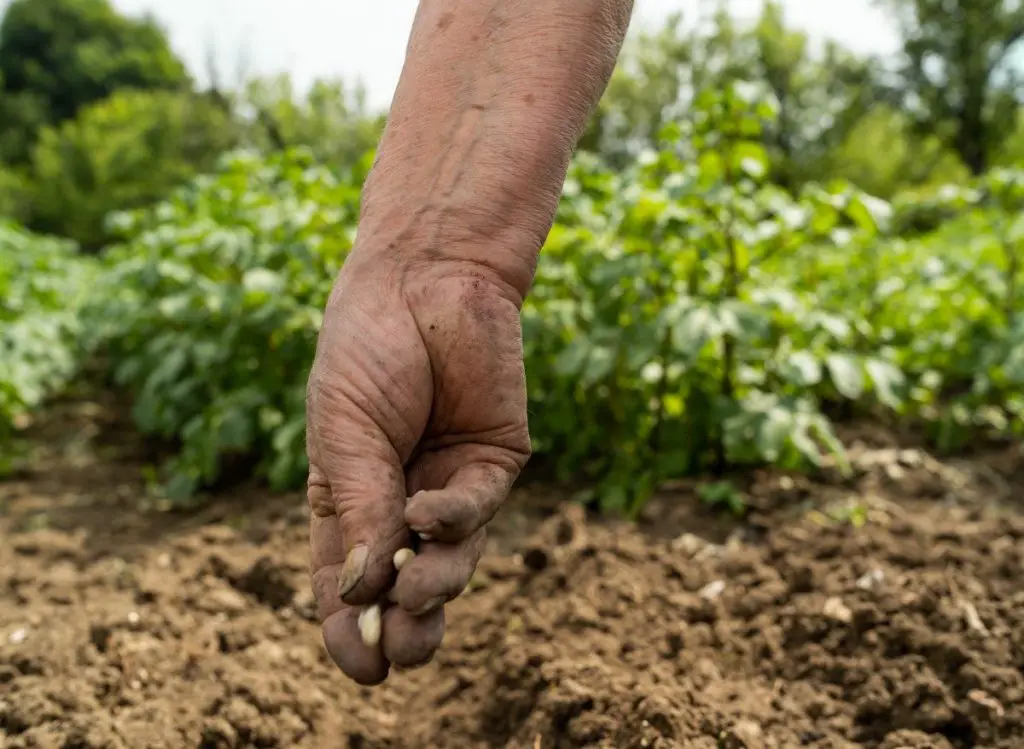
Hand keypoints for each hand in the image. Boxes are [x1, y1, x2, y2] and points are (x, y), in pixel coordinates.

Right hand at [305, 249, 531, 684]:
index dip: (349, 628)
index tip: (361, 671)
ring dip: (434, 584)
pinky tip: (427, 511)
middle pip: (404, 585)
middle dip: (405, 625)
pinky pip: (477, 509)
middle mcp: (400, 501)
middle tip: (401, 654)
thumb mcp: (346, 435)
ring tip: (416, 594)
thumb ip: (360, 509)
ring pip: (450, 560)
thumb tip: (366, 593)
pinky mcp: (495, 463)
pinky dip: (452, 520)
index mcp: (349, 498)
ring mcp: (449, 484)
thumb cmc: (368, 352)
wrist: (424, 282)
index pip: (345, 581)